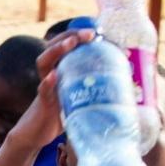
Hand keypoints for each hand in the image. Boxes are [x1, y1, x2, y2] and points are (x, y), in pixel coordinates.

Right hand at [7, 27, 92, 152]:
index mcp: (61, 70)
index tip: (96, 31)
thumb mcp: (78, 95)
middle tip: (88, 34)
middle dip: (70, 36)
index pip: (65, 44)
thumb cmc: (61, 113)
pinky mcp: (43, 103)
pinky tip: (53, 76)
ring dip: (57, 50)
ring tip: (69, 43)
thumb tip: (126, 80)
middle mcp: (50, 74)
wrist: (38, 134)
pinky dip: (48, 83)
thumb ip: (93, 86)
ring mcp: (45, 87)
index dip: (78, 35)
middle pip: (54, 47)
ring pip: (44, 62)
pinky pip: (43, 90)